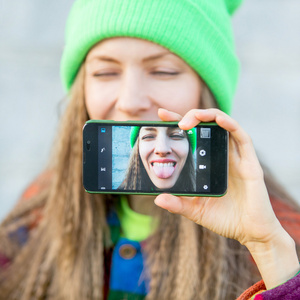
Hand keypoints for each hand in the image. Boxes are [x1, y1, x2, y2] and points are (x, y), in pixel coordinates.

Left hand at [155, 108, 298, 288]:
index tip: (161, 116)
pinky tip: (218, 121)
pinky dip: (230, 125)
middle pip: (207, 126)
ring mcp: (236, 157)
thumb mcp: (195, 210)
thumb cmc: (224, 219)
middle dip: (190, 116)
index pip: (192, 137)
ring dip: (208, 116)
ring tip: (190, 119)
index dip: (178, 123)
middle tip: (172, 120)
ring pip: (223, 125)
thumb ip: (177, 204)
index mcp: (207, 163)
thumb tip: (157, 199)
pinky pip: (242, 137)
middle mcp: (221, 156)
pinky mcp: (250, 162)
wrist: (250, 233)